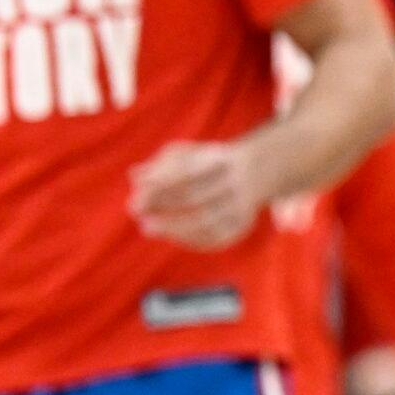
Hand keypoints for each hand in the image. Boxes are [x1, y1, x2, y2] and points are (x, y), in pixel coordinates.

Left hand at [130, 139, 270, 249]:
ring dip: (173, 227)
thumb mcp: (190, 154)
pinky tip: (170, 236)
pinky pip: (215, 239)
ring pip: (206, 222)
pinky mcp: (242, 226)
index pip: (188, 172)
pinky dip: (190, 240)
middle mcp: (236, 183)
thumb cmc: (212, 162)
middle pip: (196, 196)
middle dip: (164, 204)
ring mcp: (241, 207)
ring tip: (146, 227)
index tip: (137, 191)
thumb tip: (133, 175)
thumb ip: (161, 163)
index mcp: (222, 159)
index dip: (161, 183)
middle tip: (134, 209)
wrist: (261, 170)